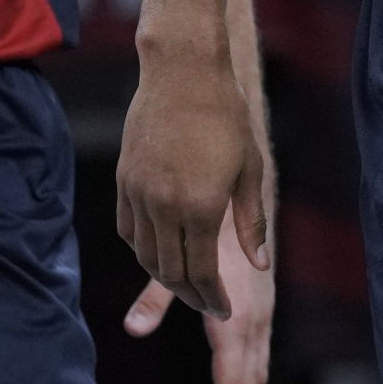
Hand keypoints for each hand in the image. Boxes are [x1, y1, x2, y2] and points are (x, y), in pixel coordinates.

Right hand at [117, 52, 268, 320]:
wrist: (183, 73)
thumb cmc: (226, 116)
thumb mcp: (250, 168)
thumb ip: (252, 222)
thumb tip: (258, 264)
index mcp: (201, 207)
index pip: (202, 272)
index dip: (213, 298)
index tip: (224, 310)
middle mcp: (164, 207)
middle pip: (171, 272)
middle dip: (191, 295)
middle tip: (208, 303)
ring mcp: (139, 194)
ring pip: (145, 255)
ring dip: (164, 276)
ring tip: (185, 282)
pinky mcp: (124, 180)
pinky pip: (127, 230)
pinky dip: (141, 249)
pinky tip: (158, 251)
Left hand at [122, 199, 275, 383]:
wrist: (249, 197)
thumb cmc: (211, 227)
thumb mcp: (177, 263)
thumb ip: (155, 298)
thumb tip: (132, 329)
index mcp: (236, 317)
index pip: (232, 381)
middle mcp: (255, 322)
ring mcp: (263, 318)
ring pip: (258, 375)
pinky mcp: (263, 313)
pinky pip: (259, 360)